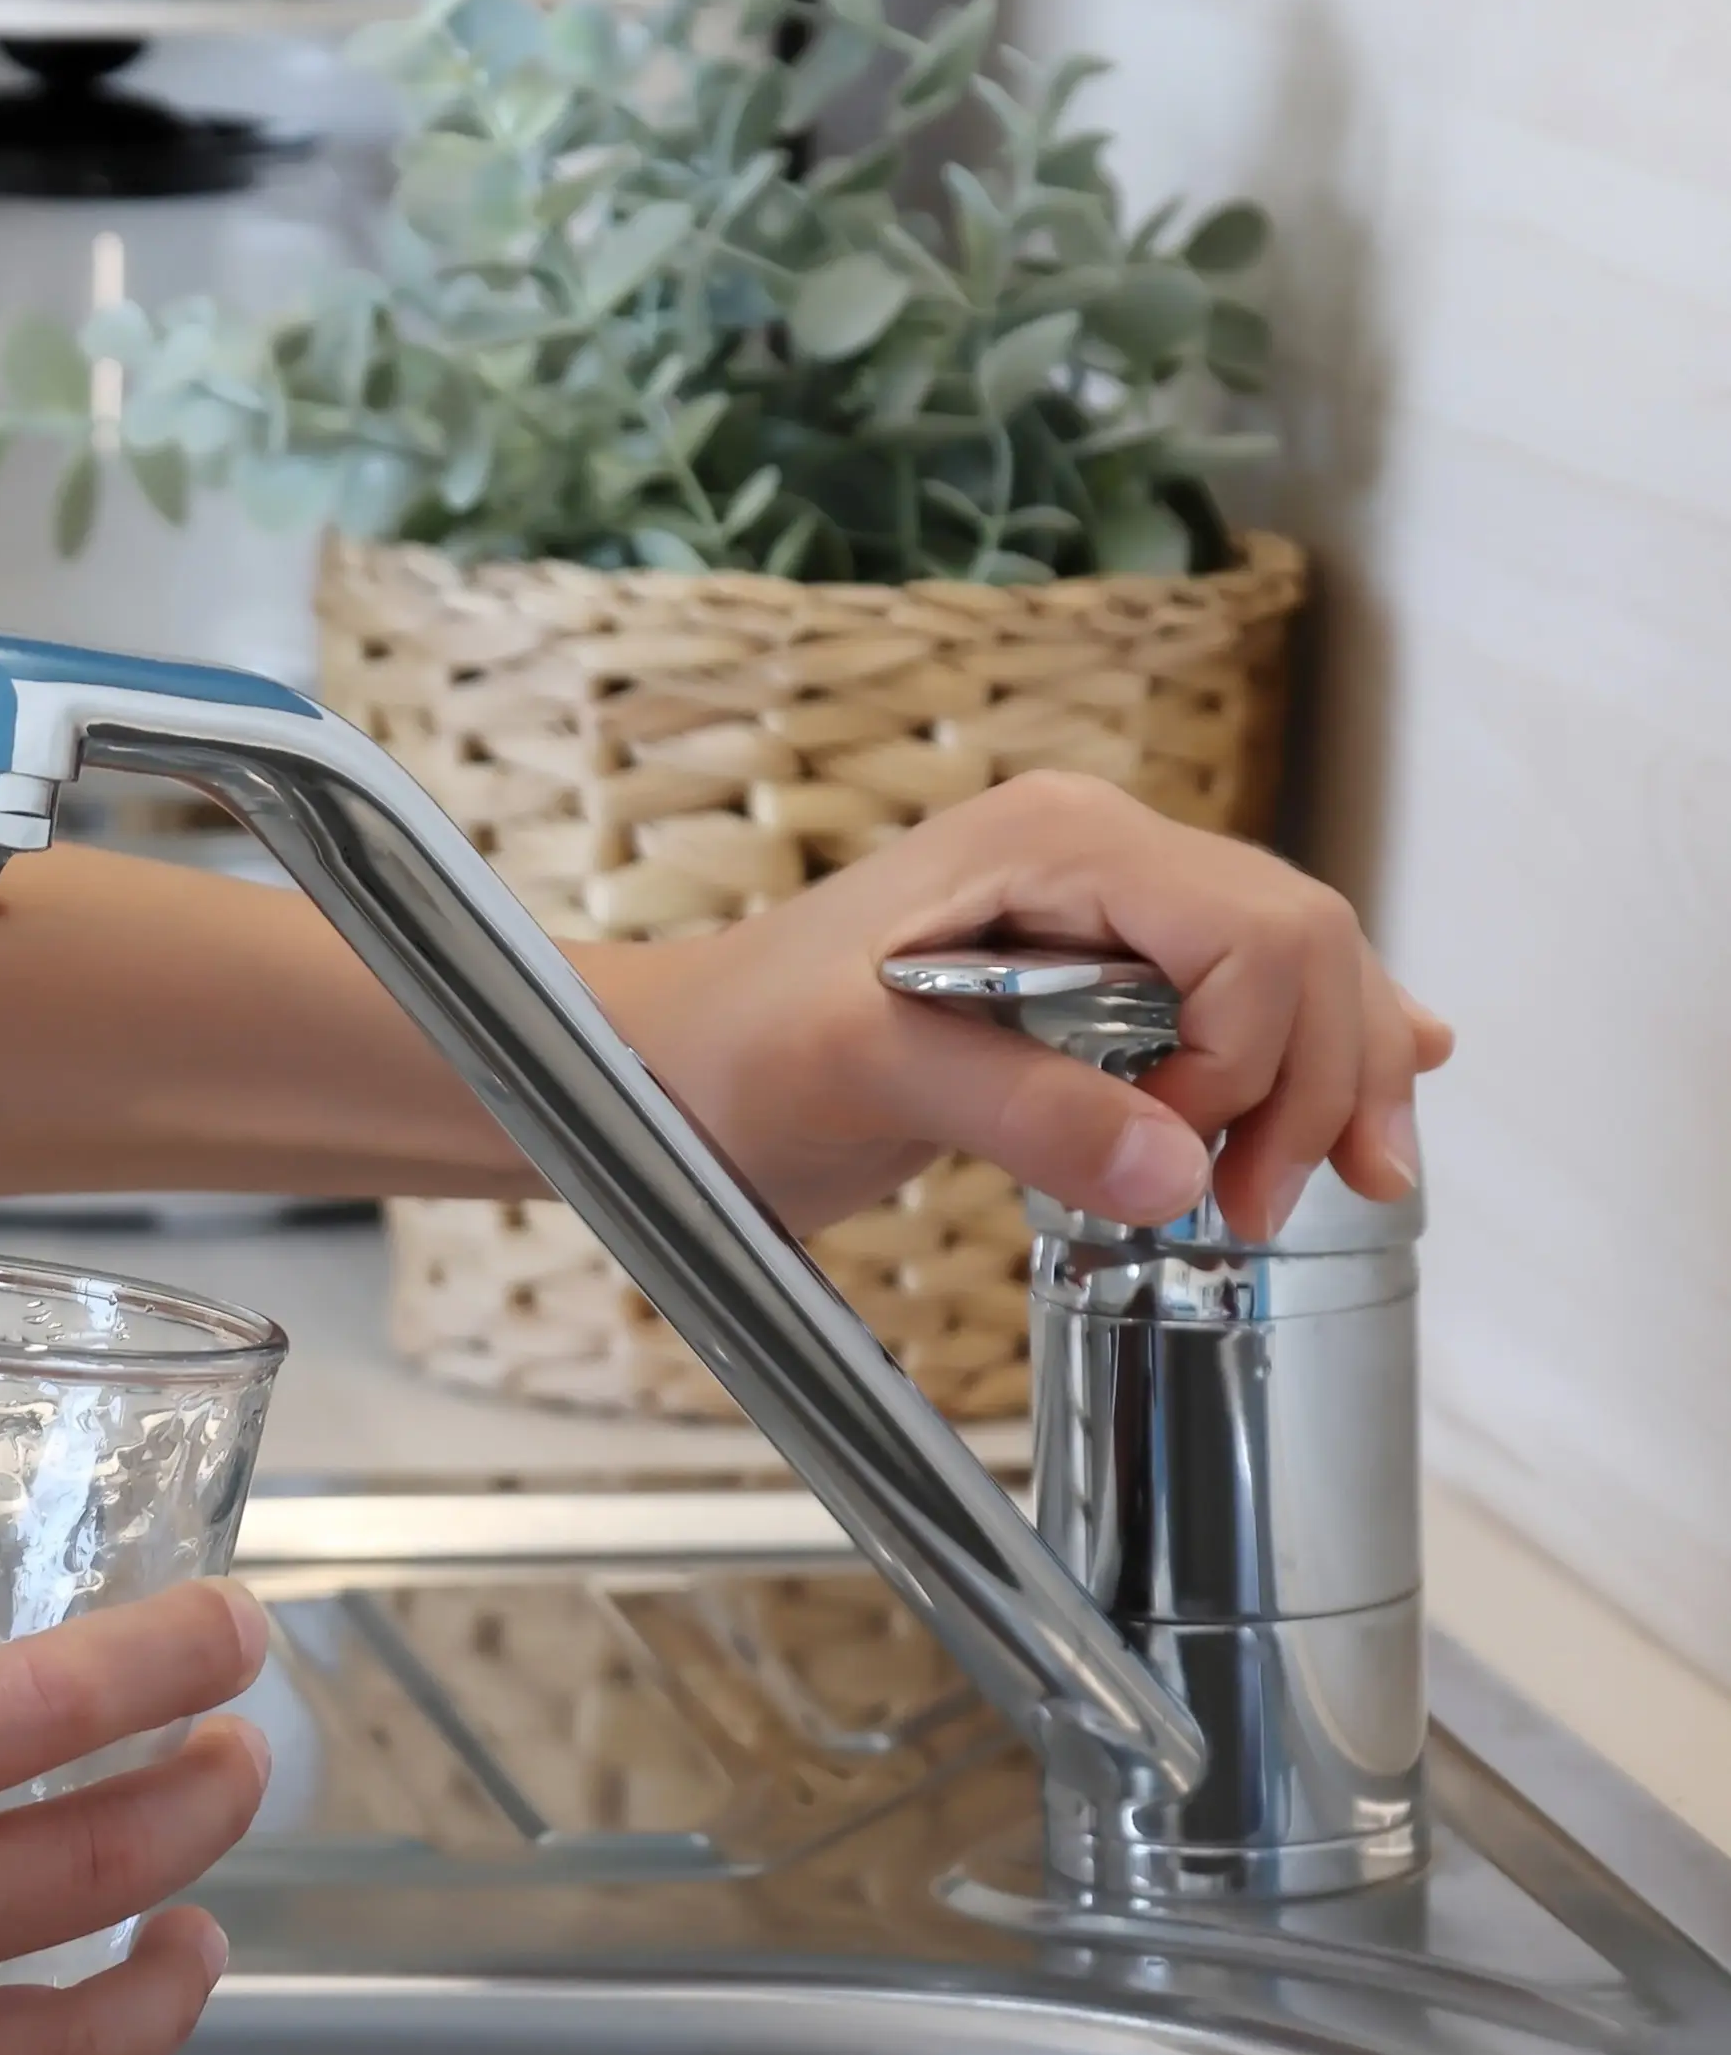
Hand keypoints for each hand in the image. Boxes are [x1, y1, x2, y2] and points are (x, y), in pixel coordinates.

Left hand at [592, 771, 1454, 1243]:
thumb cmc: (730, 1056)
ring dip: (1332, 1077)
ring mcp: (1104, 906)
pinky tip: (1394, 1069)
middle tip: (1266, 1211)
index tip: (1192, 1174)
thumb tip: (1179, 1165)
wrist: (660, 1069)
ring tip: (1338, 1185)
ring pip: (1293, 970)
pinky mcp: (1097, 971)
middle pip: (1299, 945)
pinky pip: (1246, 990)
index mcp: (1057, 843)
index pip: (1252, 934)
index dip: (1257, 1063)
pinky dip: (1314, 1043)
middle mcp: (1098, 853)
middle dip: (1321, 1080)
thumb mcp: (860, 1075)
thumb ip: (1020, 1108)